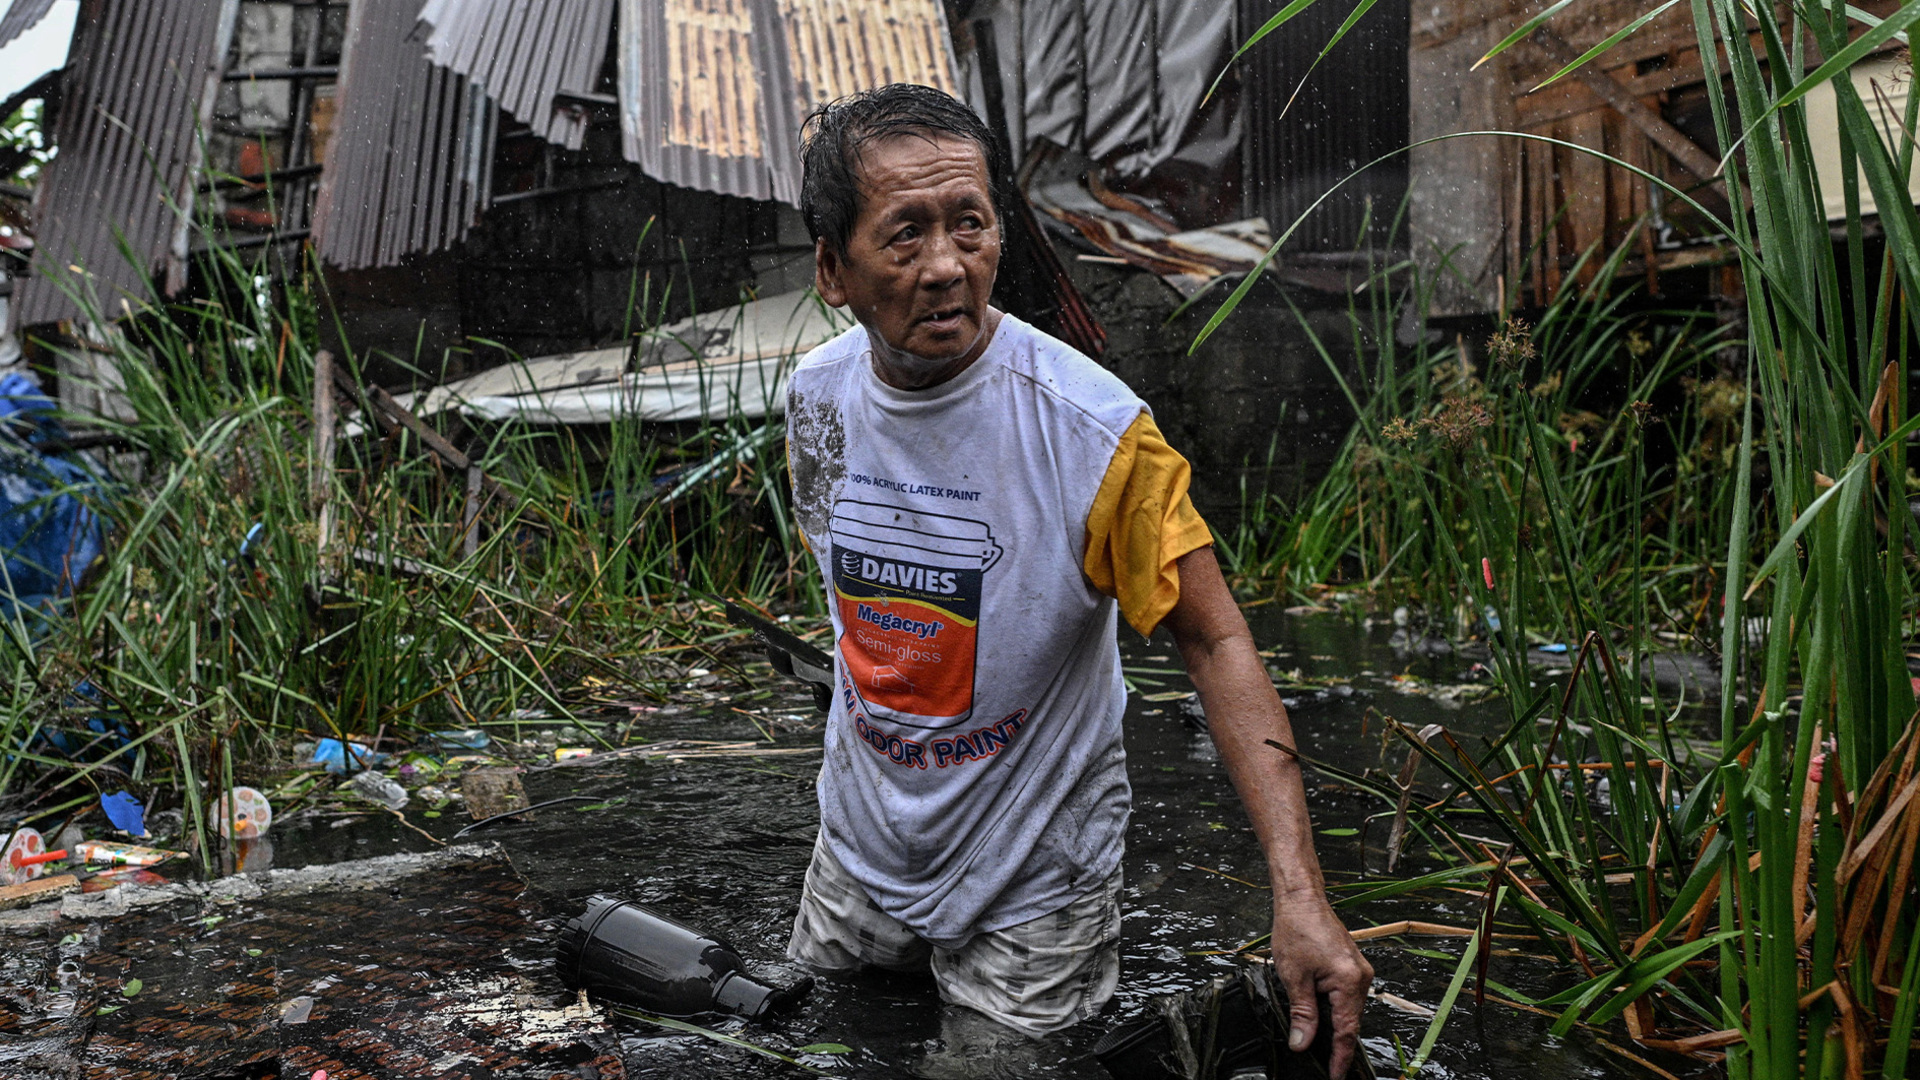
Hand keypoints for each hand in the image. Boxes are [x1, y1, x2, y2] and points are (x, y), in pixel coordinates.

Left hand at [1269, 894, 1371, 1077]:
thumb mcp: (1294, 977)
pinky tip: (1322, 1017)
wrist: (1302, 899)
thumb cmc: (1297, 929)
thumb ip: (1302, 1013)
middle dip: (1337, 1044)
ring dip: (1335, 1025)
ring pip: (1348, 1009)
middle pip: (1351, 1021)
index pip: (1347, 1031)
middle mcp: (1361, 978)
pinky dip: (1336, 1009)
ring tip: (1320, 1045)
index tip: (1335, 1075)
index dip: (1340, 1057)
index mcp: (1349, 982)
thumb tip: (1302, 1044)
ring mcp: (1359, 971)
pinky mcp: (1352, 965)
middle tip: (1325, 1065)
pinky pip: (1347, 995)